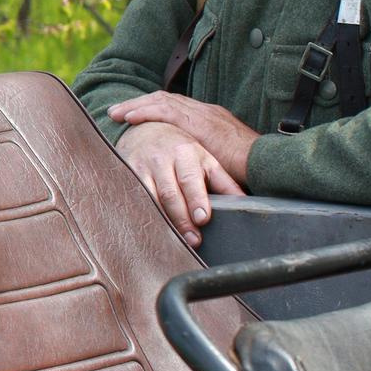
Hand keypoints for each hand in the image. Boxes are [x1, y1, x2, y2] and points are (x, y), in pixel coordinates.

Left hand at [107, 91, 258, 187]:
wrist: (267, 161)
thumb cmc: (250, 166)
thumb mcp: (224, 157)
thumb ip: (207, 158)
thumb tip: (192, 171)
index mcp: (210, 117)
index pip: (177, 106)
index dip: (154, 108)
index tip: (135, 113)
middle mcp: (204, 111)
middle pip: (165, 99)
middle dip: (139, 103)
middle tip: (117, 111)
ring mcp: (201, 114)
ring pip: (161, 101)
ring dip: (135, 106)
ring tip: (115, 113)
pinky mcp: (198, 122)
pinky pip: (165, 112)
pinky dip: (145, 113)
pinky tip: (129, 118)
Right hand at [112, 120, 243, 245]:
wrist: (145, 130)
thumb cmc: (182, 151)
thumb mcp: (205, 160)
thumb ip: (224, 182)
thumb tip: (244, 203)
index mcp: (186, 153)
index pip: (190, 179)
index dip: (196, 200)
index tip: (203, 219)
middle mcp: (162, 158)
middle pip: (170, 193)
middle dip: (182, 218)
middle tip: (193, 240)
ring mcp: (141, 166)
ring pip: (150, 198)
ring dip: (163, 220)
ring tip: (175, 240)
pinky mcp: (125, 173)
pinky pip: (133, 197)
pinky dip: (141, 213)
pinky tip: (150, 228)